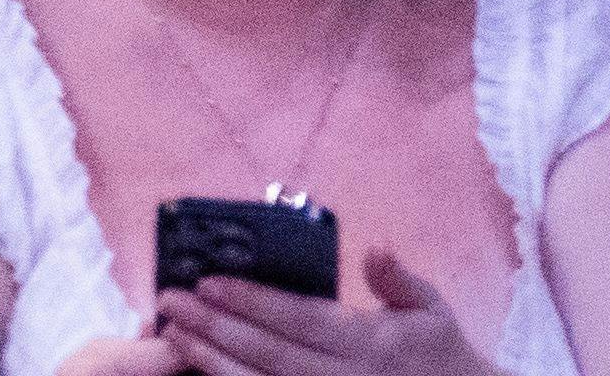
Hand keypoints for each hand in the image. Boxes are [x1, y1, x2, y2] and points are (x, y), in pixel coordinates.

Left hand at [154, 250, 487, 375]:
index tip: (207, 281)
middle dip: (216, 327)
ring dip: (212, 360)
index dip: (253, 301)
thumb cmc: (441, 354)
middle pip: (272, 354)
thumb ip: (397, 281)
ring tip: (171, 333)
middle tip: (168, 301)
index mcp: (372, 344)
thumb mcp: (431, 312)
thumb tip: (376, 245)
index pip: (302, 319)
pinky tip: (200, 366)